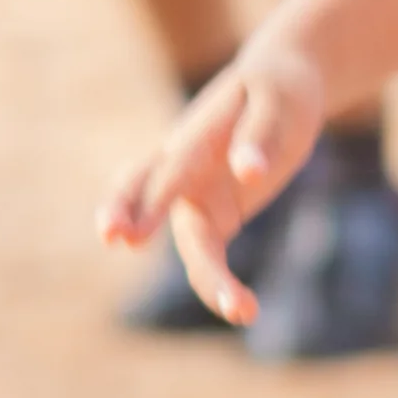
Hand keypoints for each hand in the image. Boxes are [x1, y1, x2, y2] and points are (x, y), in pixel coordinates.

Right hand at [100, 42, 327, 323]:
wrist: (281, 87)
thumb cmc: (277, 89)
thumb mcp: (277, 101)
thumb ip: (260, 135)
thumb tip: (247, 171)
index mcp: (193, 136)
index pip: (170, 170)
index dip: (147, 200)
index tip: (123, 234)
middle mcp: (183, 170)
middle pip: (148, 200)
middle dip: (134, 223)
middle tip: (116, 240)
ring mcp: (197, 196)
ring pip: (191, 243)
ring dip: (209, 279)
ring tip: (243, 311)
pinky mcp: (218, 216)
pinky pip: (213, 255)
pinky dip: (223, 282)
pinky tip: (247, 310)